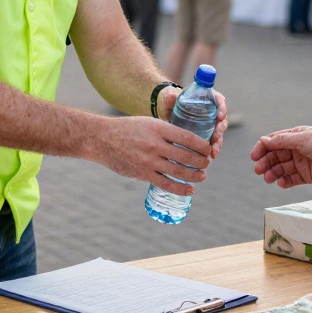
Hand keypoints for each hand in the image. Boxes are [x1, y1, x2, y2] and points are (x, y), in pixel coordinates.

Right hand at [92, 116, 212, 196]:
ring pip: (178, 171)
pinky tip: (190, 190)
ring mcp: (148, 161)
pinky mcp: (142, 173)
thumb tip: (187, 141)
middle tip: (207, 163)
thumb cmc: (127, 129)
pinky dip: (180, 188)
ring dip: (194, 175)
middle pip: (185, 156)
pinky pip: (165, 183)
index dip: (202, 145)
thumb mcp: (148, 122)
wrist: (102, 139)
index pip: (187, 137)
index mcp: (158, 128)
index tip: (209, 149)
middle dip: (201, 161)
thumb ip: (166, 131)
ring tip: (202, 176)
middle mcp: (154, 144)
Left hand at [155, 87, 227, 159]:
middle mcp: (211, 111)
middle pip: (221, 119)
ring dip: (218, 142)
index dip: (222, 108)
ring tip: (213, 151)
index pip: (219, 100)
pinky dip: (213, 148)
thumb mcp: (169, 98)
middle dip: (220, 130)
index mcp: (206, 98)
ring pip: (218, 132)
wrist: (166, 112)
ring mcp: (209, 124)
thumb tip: (171, 96)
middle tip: (216, 137)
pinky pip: (212, 141)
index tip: (220, 116)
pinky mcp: (206, 134)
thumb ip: (170, 96)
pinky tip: (211, 156)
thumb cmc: (170, 101)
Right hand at [251, 126, 311, 187]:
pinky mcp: (306, 176)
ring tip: (268, 178)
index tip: (254, 157)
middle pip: (275, 156)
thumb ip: (282, 141)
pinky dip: (284, 182)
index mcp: (294, 136)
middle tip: (259, 170)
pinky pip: (291, 180)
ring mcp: (300, 163)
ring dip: (273, 173)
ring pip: (281, 169)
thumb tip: (263, 140)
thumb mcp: (302, 138)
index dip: (262, 149)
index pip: (273, 142)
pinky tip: (281, 183)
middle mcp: (296, 149)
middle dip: (266, 163)